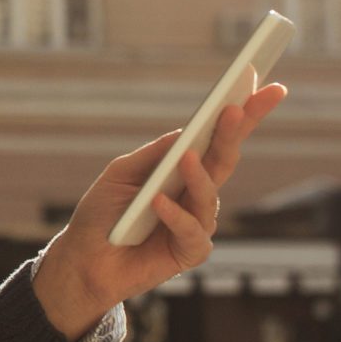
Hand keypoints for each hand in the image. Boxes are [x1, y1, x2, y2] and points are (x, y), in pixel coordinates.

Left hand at [35, 75, 289, 335]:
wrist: (83, 262)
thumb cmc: (102, 215)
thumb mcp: (122, 173)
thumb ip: (156, 155)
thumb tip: (189, 132)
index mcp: (182, 170)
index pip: (216, 137)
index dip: (240, 111)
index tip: (257, 79)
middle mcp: (195, 193)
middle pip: (225, 157)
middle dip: (238, 129)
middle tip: (240, 106)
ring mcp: (196, 223)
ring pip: (209, 195)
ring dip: (199, 176)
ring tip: (188, 158)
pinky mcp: (189, 252)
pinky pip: (191, 231)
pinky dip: (175, 216)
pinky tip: (158, 204)